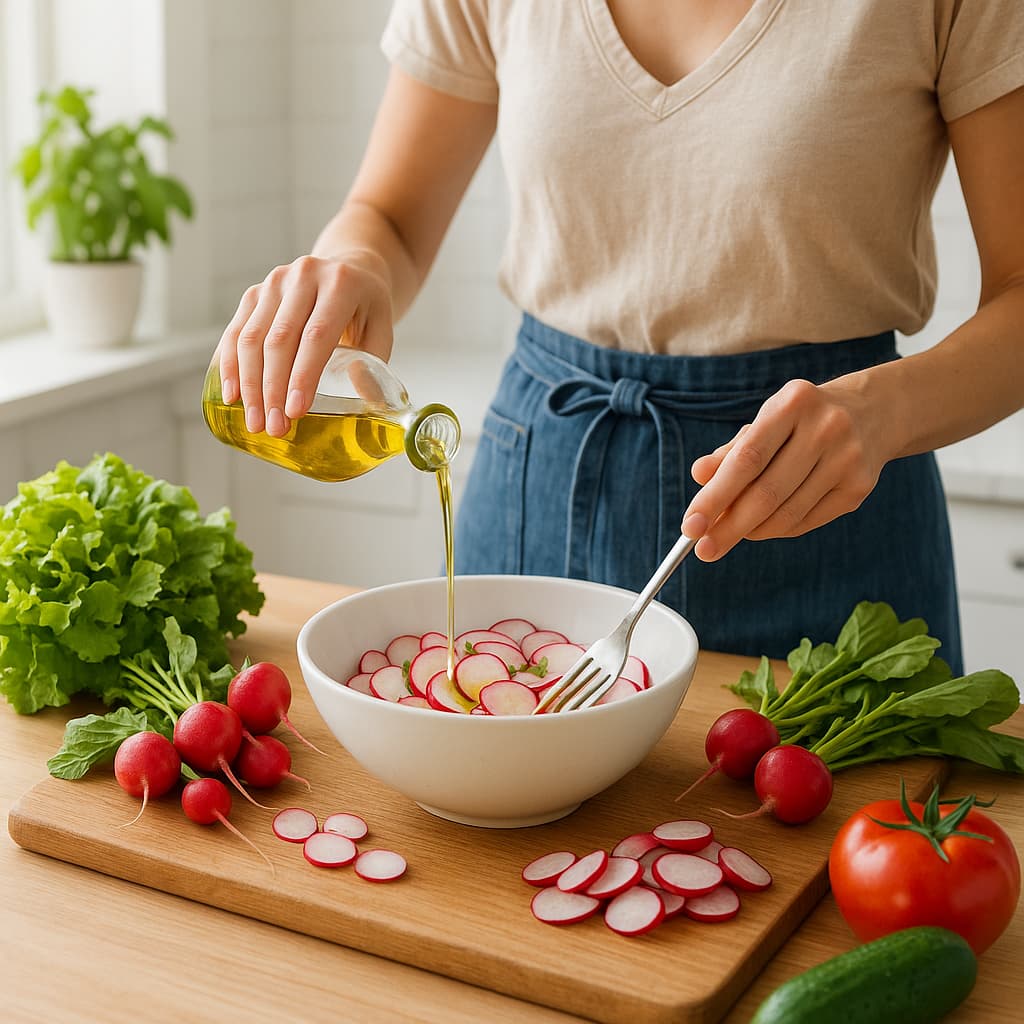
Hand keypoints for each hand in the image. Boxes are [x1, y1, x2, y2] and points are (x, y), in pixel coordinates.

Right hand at [217, 250, 393, 436]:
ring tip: (255, 422)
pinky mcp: (254, 293)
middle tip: (275, 427)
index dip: (303, 375)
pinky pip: (235, 332)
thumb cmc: (367, 310)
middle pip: (279, 339)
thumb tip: (363, 400)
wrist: (348, 270)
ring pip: (252, 337)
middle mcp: (303, 276)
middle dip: (274, 389)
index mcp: (340, 284)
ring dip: (250, 385)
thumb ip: (374, 366)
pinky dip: (231, 366)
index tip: (296, 412)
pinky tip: (233, 396)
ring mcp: (274, 282)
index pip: (317, 334)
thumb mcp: (382, 332)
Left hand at [680, 376, 889, 560]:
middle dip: (728, 527)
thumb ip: (731, 452)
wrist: (872, 413)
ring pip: (787, 513)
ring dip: (751, 531)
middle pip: (767, 493)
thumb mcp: (765, 423)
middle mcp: (825, 429)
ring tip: (727, 536)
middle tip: (702, 549)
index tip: (690, 526)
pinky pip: (806, 521)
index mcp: (793, 404)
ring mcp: (847, 459)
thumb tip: (699, 475)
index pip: (746, 460)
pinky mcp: (860, 487)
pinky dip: (776, 530)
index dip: (715, 496)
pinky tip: (761, 527)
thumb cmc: (800, 421)